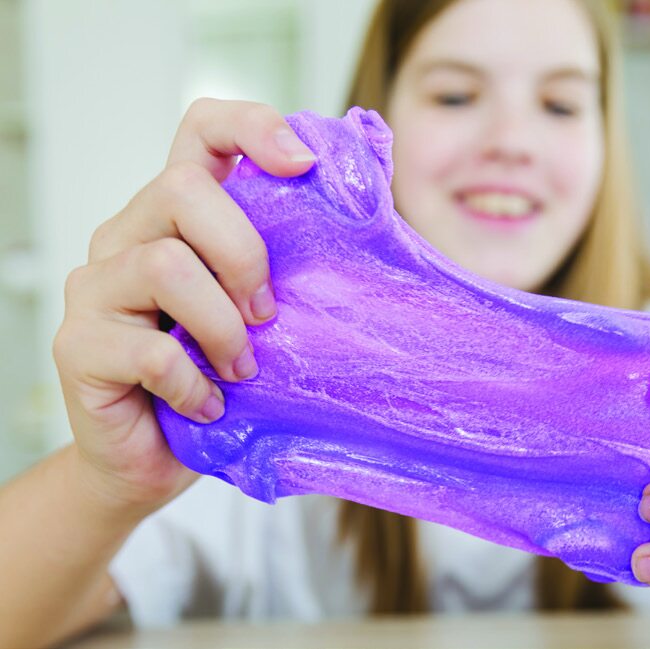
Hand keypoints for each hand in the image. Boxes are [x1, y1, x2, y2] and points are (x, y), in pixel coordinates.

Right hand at [52, 98, 315, 516]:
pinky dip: (195, 384)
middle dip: (244, 252)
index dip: (251, 127)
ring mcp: (94, 286)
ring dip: (223, 327)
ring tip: (242, 368)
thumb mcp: (267, 309)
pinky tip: (209, 404)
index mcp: (177, 215)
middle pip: (181, 188)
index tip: (303, 165)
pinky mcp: (78, 345)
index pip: (202, 129)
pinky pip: (150, 350)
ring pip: (164, 266)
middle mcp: (128, 235)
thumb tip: (375, 180)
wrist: (153, 460)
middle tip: (267, 313)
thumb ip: (298, 254)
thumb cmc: (220, 376)